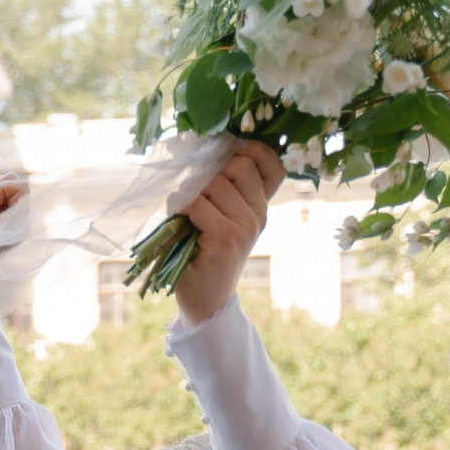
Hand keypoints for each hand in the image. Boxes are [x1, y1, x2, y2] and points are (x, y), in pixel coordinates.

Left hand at [172, 141, 286, 325]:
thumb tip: (203, 153)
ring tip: (182, 209)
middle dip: (210, 170)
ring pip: (215, 182)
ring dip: (190, 190)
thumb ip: (221, 190)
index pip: (272, 165)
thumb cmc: (205, 255)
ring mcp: (245, 226)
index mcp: (260, 206)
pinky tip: (177, 219)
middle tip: (193, 190)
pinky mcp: (226, 237)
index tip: (227, 149)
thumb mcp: (220, 218)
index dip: (252, 148)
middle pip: (240, 165)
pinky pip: (198, 203)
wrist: (206, 301)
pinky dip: (181, 205)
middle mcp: (259, 214)